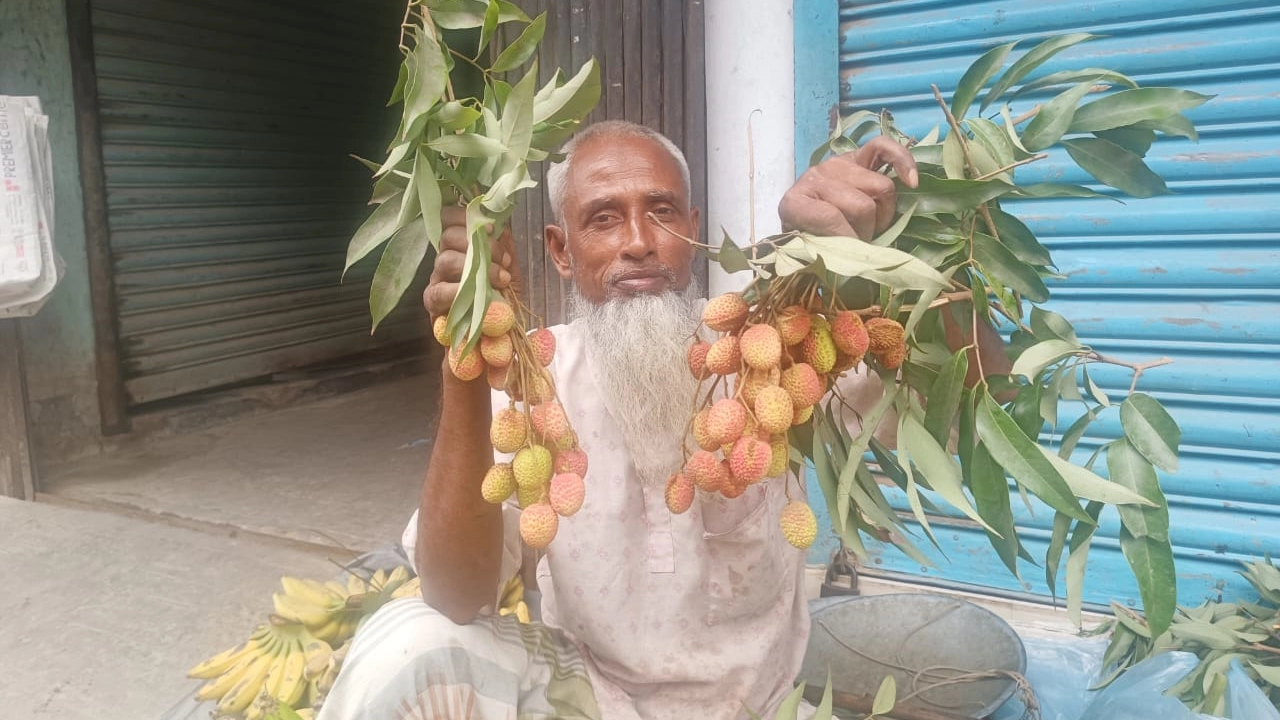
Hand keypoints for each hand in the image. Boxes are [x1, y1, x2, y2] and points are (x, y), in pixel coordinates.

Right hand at [423, 206, 520, 318]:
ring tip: (501, 279)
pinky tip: (475, 293)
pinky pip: (437, 291)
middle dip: (481, 243)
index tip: (492, 228)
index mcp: (460, 244)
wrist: (501, 333)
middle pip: (448, 236)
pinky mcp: (433, 302)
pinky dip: (457, 290)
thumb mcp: (509, 265)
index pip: (448, 217)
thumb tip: (499, 221)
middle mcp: (445, 257)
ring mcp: (437, 279)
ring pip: (445, 259)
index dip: (465, 216)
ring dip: (477, 266)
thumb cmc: (503, 296)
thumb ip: (503, 242)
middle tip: (504, 260)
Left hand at [778, 135, 917, 241]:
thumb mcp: (816, 254)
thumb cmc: (813, 243)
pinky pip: (884, 148)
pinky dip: (902, 162)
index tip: (850, 253)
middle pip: (862, 205)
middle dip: (867, 229)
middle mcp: (814, 177)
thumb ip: (833, 253)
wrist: (805, 226)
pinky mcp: (856, 156)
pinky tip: (911, 182)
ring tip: (870, 224)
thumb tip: (863, 254)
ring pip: (881, 186)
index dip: (849, 239)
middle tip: (859, 240)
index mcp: (795, 204)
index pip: (832, 218)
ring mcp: (836, 163)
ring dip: (883, 213)